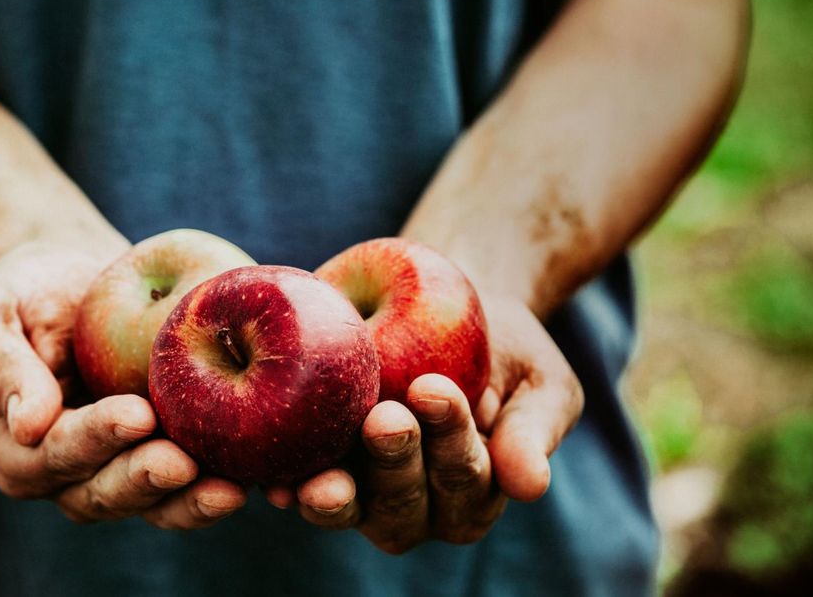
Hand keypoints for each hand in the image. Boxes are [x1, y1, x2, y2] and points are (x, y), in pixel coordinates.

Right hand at [0, 241, 246, 527]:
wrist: (68, 277)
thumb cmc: (18, 294)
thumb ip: (1, 369)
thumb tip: (28, 425)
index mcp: (19, 449)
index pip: (55, 454)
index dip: (94, 439)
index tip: (135, 414)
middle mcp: (68, 474)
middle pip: (105, 492)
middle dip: (145, 481)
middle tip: (183, 462)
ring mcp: (119, 467)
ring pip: (153, 502)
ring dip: (190, 500)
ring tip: (231, 487)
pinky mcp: (163, 452)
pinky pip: (192, 479)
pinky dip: (221, 478)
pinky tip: (257, 471)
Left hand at [269, 295, 582, 552]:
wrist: (440, 304)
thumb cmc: (501, 347)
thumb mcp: (536, 377)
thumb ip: (534, 428)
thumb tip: (532, 486)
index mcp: (475, 492)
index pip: (465, 476)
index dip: (451, 439)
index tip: (433, 389)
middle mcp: (417, 505)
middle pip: (406, 503)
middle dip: (396, 463)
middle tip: (385, 418)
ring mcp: (362, 493)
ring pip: (352, 508)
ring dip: (338, 494)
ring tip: (324, 477)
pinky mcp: (314, 471)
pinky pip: (298, 489)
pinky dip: (286, 485)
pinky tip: (276, 480)